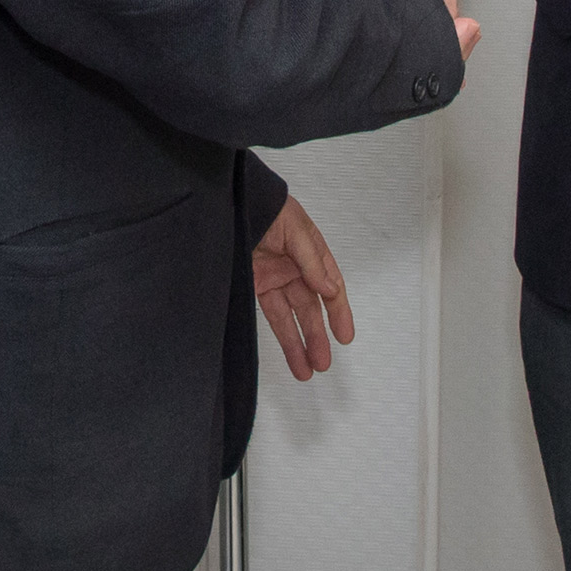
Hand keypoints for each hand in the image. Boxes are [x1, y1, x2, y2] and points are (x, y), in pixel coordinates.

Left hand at [253, 194, 354, 381]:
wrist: (226, 201)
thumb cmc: (263, 204)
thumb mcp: (294, 229)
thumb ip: (311, 261)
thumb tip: (329, 290)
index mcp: (312, 251)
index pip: (331, 286)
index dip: (338, 312)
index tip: (344, 336)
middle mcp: (296, 266)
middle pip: (311, 307)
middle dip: (317, 335)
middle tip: (323, 362)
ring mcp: (274, 277)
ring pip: (291, 316)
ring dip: (299, 342)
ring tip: (307, 370)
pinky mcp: (254, 283)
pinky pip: (271, 313)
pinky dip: (281, 332)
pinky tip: (290, 351)